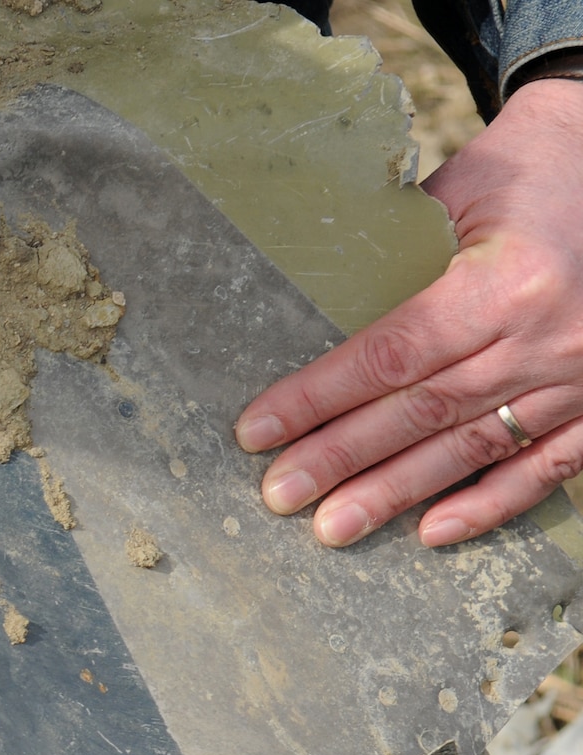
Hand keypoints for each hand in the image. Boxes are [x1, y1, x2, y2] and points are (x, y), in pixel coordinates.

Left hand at [235, 76, 582, 547]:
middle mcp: (548, 338)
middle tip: (279, 495)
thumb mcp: (466, 185)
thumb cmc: (539, 166)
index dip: (320, 397)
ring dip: (398, 493)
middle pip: (423, 411)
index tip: (258, 429)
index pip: (392, 354)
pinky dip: (491, 503)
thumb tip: (307, 293)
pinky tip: (433, 533)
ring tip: (332, 528)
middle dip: (342, 458)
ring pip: (475, 447)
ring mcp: (582, 376)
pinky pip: (548, 465)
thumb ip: (395, 244)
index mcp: (509, 281)